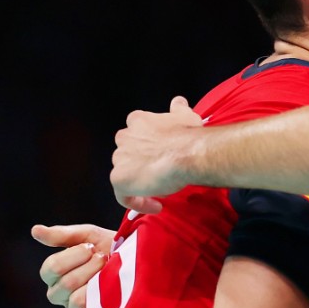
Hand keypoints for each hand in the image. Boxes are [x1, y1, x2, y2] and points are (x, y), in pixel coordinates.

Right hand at [33, 224, 115, 307]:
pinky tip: (111, 289)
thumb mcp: (89, 236)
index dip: (75, 255)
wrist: (138, 263)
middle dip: (89, 266)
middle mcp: (58, 293)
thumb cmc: (111, 248)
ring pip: (77, 299)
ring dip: (97, 281)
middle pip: (65, 283)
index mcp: (54, 274)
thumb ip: (62, 235)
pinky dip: (102, 298)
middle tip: (103, 259)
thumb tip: (35, 230)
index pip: (51, 268)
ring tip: (109, 273)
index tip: (92, 248)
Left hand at [111, 96, 203, 213]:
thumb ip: (178, 109)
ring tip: (161, 191)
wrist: (188, 154)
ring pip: (126, 174)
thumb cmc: (189, 136)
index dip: (149, 146)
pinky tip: (156, 206)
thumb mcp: (186, 116)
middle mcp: (124, 137)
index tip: (162, 155)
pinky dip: (138, 202)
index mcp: (137, 121)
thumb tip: (179, 101)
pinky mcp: (119, 179)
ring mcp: (119, 159)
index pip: (137, 133)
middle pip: (128, 154)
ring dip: (141, 183)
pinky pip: (125, 196)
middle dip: (142, 164)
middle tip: (162, 174)